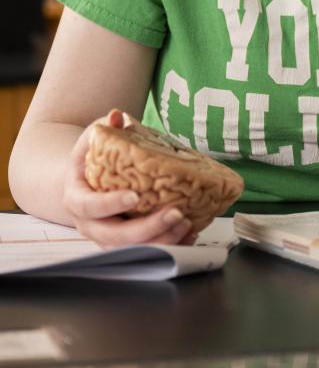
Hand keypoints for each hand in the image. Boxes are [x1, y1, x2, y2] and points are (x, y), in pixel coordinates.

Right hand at [62, 109, 197, 247]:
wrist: (83, 182)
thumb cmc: (90, 159)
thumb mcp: (92, 141)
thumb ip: (104, 128)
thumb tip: (117, 116)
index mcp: (78, 199)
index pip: (89, 206)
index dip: (110, 204)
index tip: (134, 196)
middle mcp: (91, 224)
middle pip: (115, 236)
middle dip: (147, 229)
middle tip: (175, 213)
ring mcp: (109, 238)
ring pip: (133, 250)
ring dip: (162, 241)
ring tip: (187, 224)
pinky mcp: (128, 244)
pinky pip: (148, 252)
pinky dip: (170, 244)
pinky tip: (191, 232)